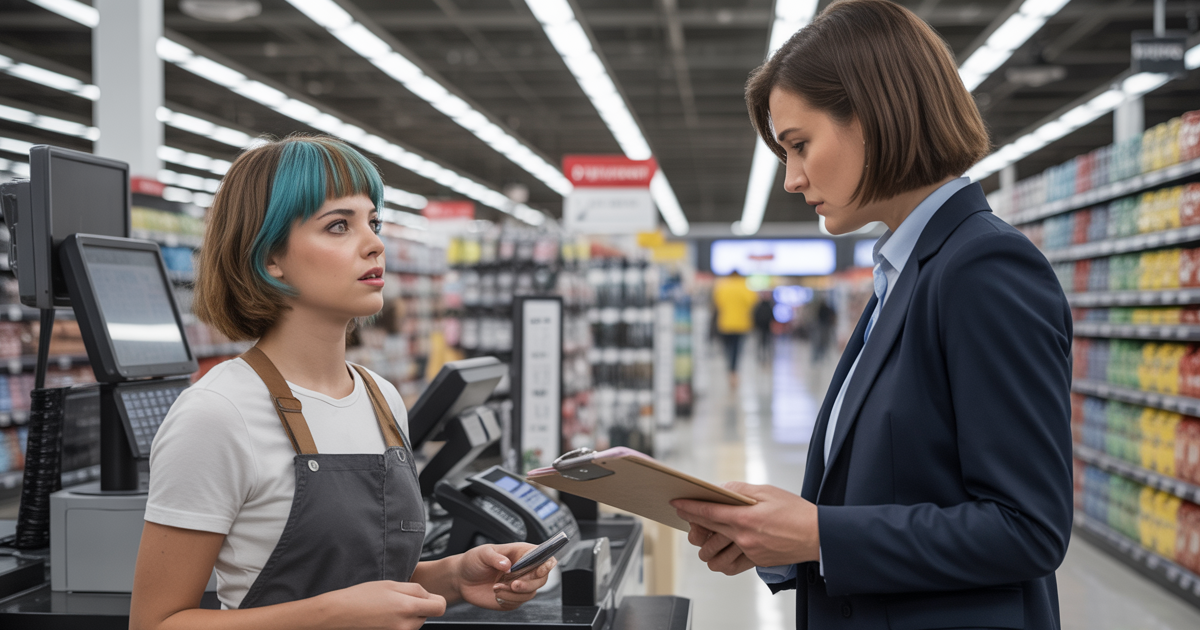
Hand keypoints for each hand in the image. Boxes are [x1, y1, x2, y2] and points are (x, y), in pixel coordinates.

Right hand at [322, 580, 445, 629]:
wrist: (339, 615)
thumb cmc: (361, 597)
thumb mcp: (391, 585)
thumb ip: (416, 590)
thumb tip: (430, 596)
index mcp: (408, 608)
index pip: (440, 607)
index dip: (435, 599)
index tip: (426, 597)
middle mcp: (406, 626)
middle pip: (427, 615)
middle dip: (419, 607)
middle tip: (398, 599)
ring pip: (416, 623)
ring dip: (408, 615)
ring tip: (388, 608)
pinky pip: (404, 629)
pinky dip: (399, 623)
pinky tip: (384, 617)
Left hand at [455, 543, 556, 610]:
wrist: (462, 579)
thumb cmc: (474, 561)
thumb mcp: (483, 553)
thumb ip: (495, 558)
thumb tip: (508, 565)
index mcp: (521, 553)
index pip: (542, 557)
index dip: (545, 564)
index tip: (539, 570)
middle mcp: (524, 569)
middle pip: (541, 578)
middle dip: (529, 584)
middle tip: (513, 584)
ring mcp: (519, 584)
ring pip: (530, 593)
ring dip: (514, 593)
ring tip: (496, 587)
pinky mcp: (513, 597)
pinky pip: (518, 603)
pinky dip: (508, 600)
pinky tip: (496, 594)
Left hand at [672, 482, 819, 567]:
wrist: (817, 536)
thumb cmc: (796, 512)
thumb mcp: (767, 492)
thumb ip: (740, 490)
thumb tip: (721, 490)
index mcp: (746, 518)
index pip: (708, 513)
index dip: (689, 508)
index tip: (677, 504)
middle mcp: (744, 538)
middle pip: (708, 532)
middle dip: (694, 524)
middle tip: (689, 516)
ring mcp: (749, 552)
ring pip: (714, 555)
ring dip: (706, 545)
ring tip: (706, 534)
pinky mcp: (756, 562)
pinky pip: (730, 565)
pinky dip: (721, 558)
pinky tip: (721, 548)